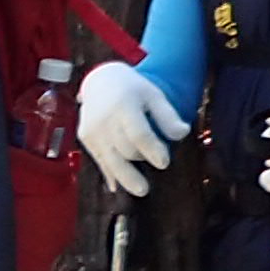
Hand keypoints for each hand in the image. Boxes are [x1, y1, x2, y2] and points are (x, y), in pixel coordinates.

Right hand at [74, 60, 184, 197]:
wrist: (100, 80)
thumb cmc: (133, 89)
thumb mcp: (153, 95)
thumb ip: (168, 115)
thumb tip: (183, 133)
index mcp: (123, 105)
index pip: (138, 133)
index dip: (152, 150)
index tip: (165, 163)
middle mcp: (104, 119)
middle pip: (125, 149)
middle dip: (142, 159)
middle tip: (160, 166)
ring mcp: (92, 130)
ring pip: (111, 160)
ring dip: (126, 177)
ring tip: (142, 190)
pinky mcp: (86, 139)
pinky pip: (100, 160)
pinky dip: (111, 174)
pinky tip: (118, 186)